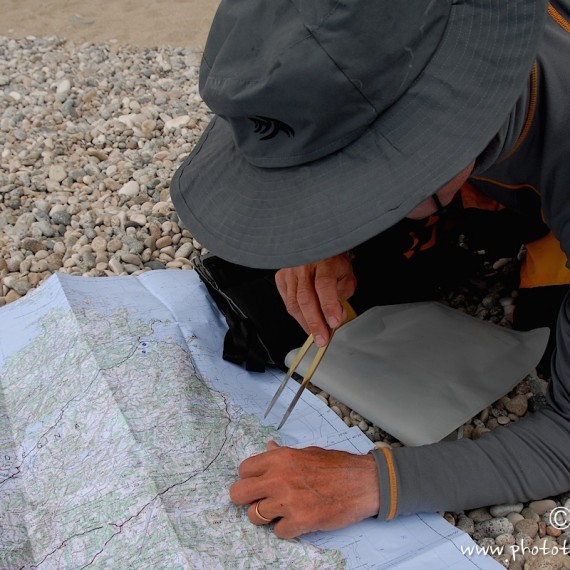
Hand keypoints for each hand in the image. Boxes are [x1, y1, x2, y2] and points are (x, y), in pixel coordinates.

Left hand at [229, 441, 379, 538]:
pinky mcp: (300, 522)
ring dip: (266, 516)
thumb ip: (283, 453)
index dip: (249, 478)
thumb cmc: (337, 466)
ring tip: (281, 511)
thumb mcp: (306, 452)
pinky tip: (298, 519)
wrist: (363, 482)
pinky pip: (277, 532)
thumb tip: (268, 447)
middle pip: (238, 494)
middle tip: (259, 501)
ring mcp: (287, 501)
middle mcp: (278, 478)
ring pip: (254, 516)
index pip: (243, 470)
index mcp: (279, 458)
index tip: (257, 483)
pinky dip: (286, 528)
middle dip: (247, 499)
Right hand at [275, 253, 355, 346]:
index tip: (334, 323)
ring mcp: (290, 271)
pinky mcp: (281, 277)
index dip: (329, 306)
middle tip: (321, 339)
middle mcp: (304, 265)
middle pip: (305, 298)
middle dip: (314, 323)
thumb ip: (342, 295)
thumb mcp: (346, 275)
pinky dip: (296, 314)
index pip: (324, 285)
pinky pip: (287, 301)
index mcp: (324, 262)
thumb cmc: (332, 261)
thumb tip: (336, 316)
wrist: (315, 246)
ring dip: (305, 323)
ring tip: (314, 334)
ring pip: (293, 303)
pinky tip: (305, 319)